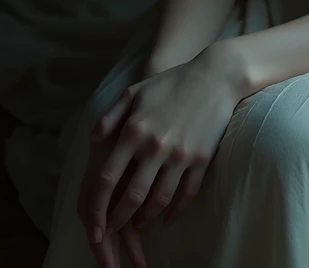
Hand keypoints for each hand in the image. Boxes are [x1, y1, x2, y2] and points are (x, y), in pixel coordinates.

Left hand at [81, 50, 242, 247]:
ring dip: (145, 218)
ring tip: (139, 224)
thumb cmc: (171, 82)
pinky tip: (168, 218)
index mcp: (134, 130)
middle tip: (111, 233)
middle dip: (118, 221)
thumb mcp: (135, 92)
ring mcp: (181, 155)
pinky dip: (176, 211)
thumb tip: (94, 141)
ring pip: (159, 201)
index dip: (96, 207)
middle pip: (131, 197)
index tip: (92, 223)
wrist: (216, 76)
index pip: (107, 179)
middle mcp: (156, 146)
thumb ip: (110, 117)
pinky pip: (186, 195)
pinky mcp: (202, 159)